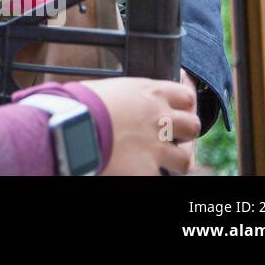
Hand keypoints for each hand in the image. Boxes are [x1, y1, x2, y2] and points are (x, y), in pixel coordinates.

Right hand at [80, 76, 200, 174]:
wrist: (71, 123)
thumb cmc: (78, 101)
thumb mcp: (106, 88)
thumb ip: (123, 96)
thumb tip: (116, 101)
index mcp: (149, 92)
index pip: (185, 96)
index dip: (183, 105)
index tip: (177, 110)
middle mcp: (159, 117)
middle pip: (193, 126)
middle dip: (184, 133)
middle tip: (171, 138)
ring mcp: (156, 145)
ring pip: (184, 158)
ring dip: (173, 160)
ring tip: (159, 161)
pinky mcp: (147, 169)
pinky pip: (158, 176)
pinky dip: (148, 173)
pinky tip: (137, 170)